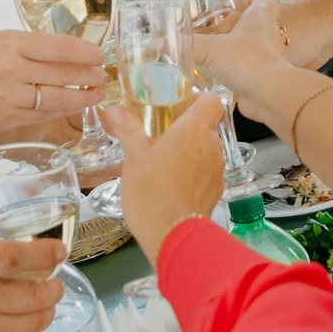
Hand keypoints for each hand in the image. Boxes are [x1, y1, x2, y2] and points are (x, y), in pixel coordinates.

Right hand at [0, 30, 107, 138]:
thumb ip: (28, 48)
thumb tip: (68, 54)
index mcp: (8, 42)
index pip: (59, 46)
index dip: (86, 53)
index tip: (100, 55)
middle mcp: (10, 68)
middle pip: (63, 73)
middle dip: (90, 76)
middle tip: (104, 76)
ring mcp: (8, 97)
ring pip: (57, 98)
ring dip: (82, 97)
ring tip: (97, 94)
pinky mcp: (5, 120)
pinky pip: (42, 116)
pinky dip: (61, 111)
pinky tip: (73, 107)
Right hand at [107, 94, 226, 262]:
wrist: (170, 232)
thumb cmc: (151, 191)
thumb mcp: (133, 157)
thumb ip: (128, 130)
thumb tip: (115, 111)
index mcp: (193, 130)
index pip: (211, 101)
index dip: (199, 99)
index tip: (182, 104)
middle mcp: (211, 146)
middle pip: (208, 127)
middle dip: (189, 130)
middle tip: (166, 136)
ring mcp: (217, 170)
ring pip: (208, 151)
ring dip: (192, 153)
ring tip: (167, 163)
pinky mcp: (216, 191)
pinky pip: (208, 174)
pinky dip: (195, 174)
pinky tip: (174, 184)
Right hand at [187, 0, 292, 122]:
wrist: (269, 95)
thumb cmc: (248, 61)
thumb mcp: (211, 49)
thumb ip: (187, 44)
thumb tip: (164, 42)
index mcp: (260, 19)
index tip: (235, 3)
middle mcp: (268, 37)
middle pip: (256, 25)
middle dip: (236, 27)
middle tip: (216, 30)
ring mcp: (268, 59)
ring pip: (252, 49)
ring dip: (235, 51)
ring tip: (212, 55)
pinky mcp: (263, 80)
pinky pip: (247, 73)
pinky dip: (234, 75)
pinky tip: (216, 79)